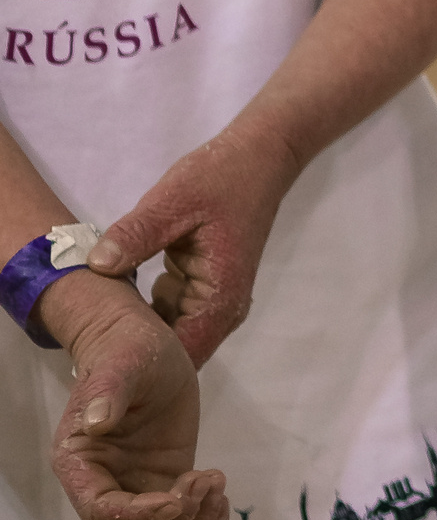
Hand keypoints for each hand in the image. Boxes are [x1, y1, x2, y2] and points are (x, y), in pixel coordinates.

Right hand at [41, 272, 231, 519]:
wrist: (145, 348)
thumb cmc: (125, 353)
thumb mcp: (119, 365)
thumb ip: (107, 392)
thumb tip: (97, 421)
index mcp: (80, 465)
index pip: (101, 512)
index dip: (136, 516)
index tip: (175, 499)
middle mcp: (104, 487)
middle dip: (174, 519)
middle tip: (205, 478)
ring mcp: (137, 490)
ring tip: (216, 482)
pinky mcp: (166, 484)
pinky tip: (221, 500)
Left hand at [90, 113, 300, 364]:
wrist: (261, 155)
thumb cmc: (221, 177)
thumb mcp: (172, 201)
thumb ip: (134, 236)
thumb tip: (94, 266)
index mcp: (220, 299)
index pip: (178, 358)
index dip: (139, 364)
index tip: (100, 357)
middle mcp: (224, 311)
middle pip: (176, 353)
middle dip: (136, 350)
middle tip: (92, 339)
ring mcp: (218, 302)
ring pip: (173, 335)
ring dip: (142, 330)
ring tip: (100, 321)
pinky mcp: (208, 289)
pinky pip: (175, 315)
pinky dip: (150, 310)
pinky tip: (123, 296)